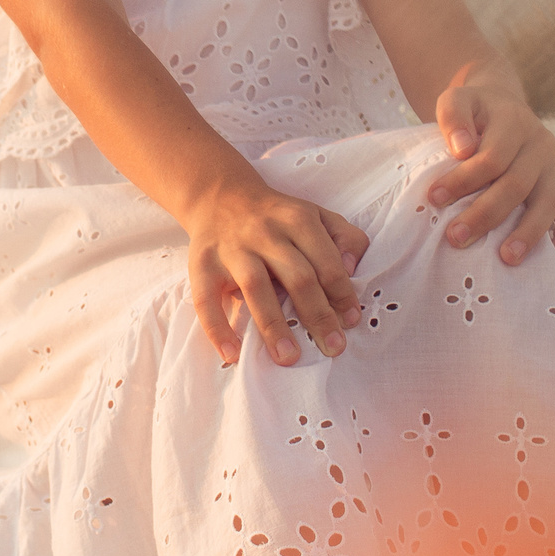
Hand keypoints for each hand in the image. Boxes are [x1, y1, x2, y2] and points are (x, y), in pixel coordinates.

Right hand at [181, 179, 370, 367]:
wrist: (220, 197)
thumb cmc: (277, 217)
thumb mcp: (316, 215)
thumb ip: (345, 237)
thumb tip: (351, 269)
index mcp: (298, 220)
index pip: (327, 262)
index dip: (342, 294)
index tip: (352, 322)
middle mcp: (265, 232)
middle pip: (297, 277)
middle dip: (318, 315)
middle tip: (333, 348)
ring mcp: (232, 249)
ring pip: (255, 287)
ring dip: (274, 326)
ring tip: (288, 358)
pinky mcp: (202, 264)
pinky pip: (206, 299)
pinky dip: (218, 328)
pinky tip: (231, 354)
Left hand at [428, 68, 554, 263]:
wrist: (501, 106)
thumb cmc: (473, 111)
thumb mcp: (456, 100)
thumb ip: (454, 117)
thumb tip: (462, 150)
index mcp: (514, 122)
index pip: (491, 158)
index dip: (463, 181)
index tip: (434, 199)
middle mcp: (541, 144)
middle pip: (517, 184)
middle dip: (486, 214)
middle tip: (456, 238)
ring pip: (548, 202)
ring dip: (528, 233)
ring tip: (506, 258)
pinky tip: (551, 258)